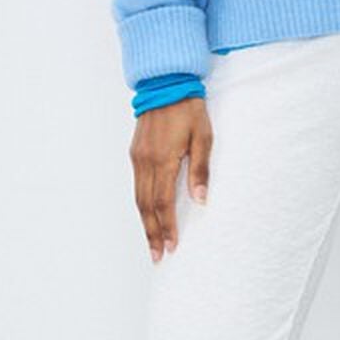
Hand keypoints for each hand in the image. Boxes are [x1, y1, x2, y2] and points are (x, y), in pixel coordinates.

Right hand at [130, 98, 212, 262]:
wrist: (166, 83)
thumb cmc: (189, 109)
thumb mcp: (204, 137)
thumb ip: (201, 171)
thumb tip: (201, 201)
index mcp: (163, 159)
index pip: (163, 203)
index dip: (167, 227)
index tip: (172, 246)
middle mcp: (145, 161)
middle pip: (146, 207)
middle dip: (152, 233)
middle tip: (158, 256)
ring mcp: (137, 157)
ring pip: (138, 198)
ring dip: (144, 222)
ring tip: (151, 243)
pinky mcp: (135, 152)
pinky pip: (136, 185)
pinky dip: (141, 205)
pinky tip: (147, 214)